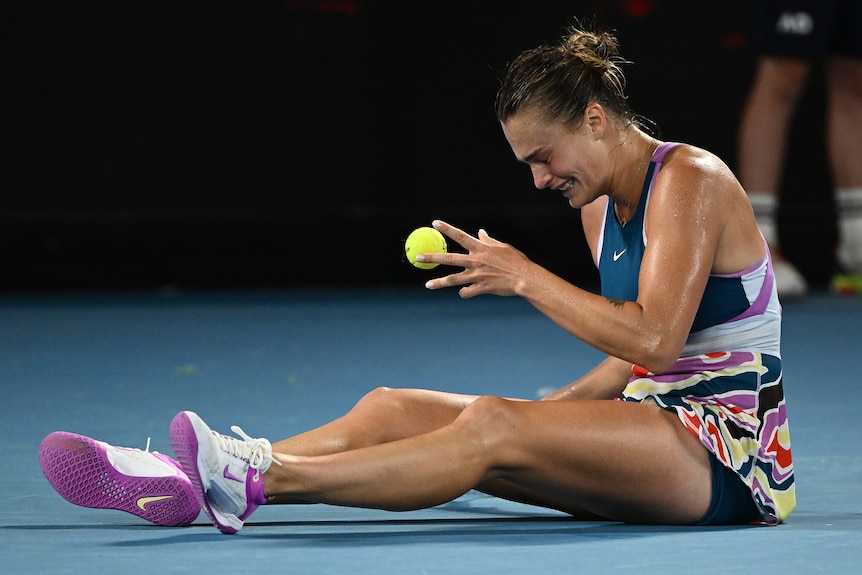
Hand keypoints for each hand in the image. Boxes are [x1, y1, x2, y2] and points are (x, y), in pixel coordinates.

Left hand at [419, 220, 534, 297]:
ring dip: (439, 282)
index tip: (435, 223)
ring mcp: (477, 275)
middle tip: (417, 257)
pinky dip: (464, 292)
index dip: (446, 228)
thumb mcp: (502, 247)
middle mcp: (475, 261)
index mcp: (480, 248)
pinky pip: (467, 292)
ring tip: (427, 285)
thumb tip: (480, 233)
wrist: (525, 278)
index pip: (460, 235)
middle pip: (449, 258)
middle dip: (432, 257)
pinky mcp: (481, 287)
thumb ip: (488, 241)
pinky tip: (464, 292)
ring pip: (453, 279)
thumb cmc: (515, 261)